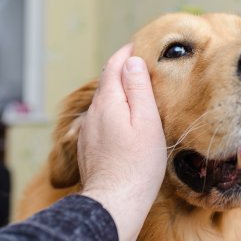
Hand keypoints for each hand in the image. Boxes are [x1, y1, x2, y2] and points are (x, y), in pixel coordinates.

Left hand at [78, 44, 166, 240]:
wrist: (116, 200)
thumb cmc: (138, 163)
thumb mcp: (146, 122)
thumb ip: (138, 89)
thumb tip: (132, 61)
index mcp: (108, 102)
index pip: (113, 66)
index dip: (126, 53)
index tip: (139, 45)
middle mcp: (93, 113)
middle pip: (106, 82)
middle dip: (122, 70)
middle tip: (143, 65)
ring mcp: (88, 130)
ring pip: (103, 101)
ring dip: (118, 91)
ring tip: (137, 90)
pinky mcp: (89, 144)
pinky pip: (101, 118)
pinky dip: (113, 109)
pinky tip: (125, 119)